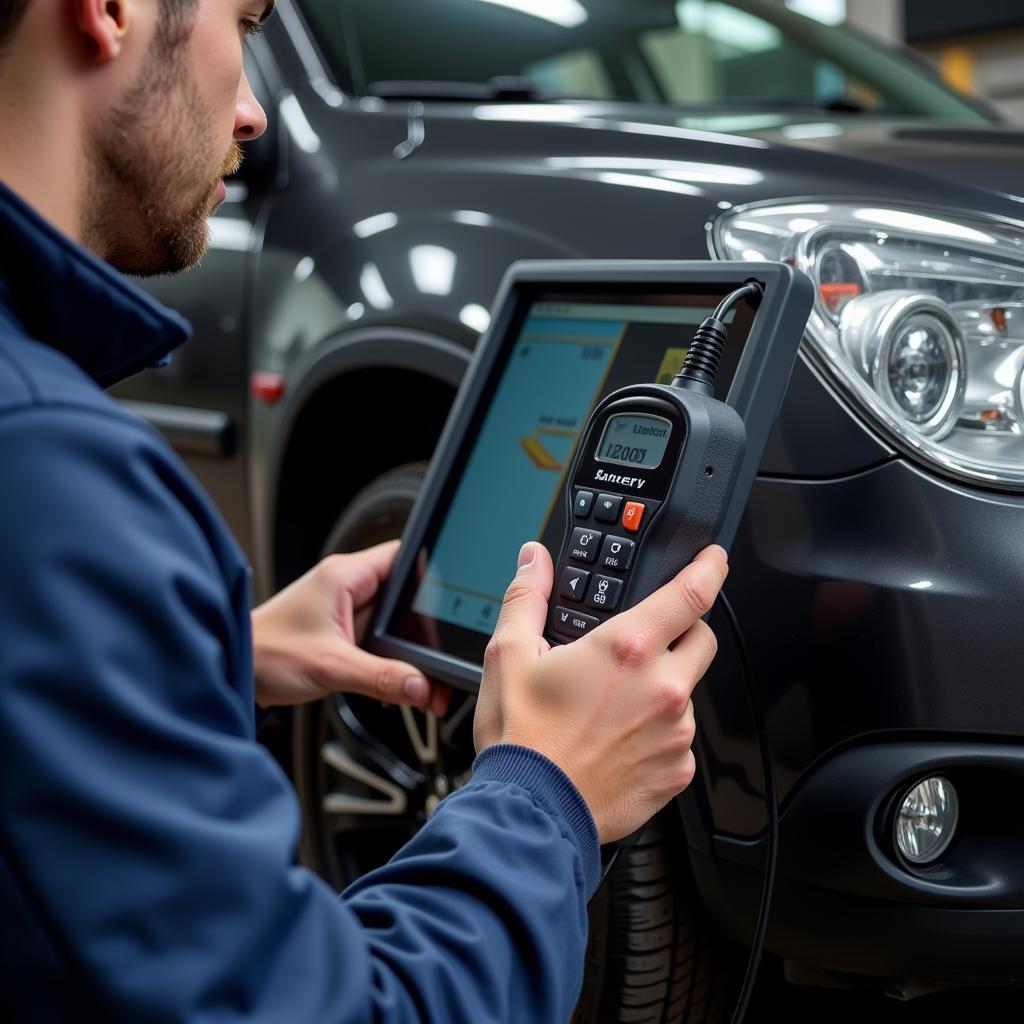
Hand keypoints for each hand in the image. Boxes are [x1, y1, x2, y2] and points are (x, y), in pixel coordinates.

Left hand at [252, 540, 450, 714]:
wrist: (233, 671)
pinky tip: (400, 681)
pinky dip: (392, 660)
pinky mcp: (341, 633)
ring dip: (408, 649)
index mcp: (345, 576)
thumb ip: (381, 677)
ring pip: (394, 623)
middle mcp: (347, 587)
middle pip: (406, 597)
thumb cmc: (265, 653)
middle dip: (425, 628)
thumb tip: (422, 686)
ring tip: (424, 677)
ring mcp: (345, 610)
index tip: (453, 602)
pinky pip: (379, 641)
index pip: (405, 557)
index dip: (433, 575)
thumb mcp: (330, 666)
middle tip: (441, 657)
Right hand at [474, 542, 726, 843]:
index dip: (709, 569)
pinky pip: (681, 739)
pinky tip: (620, 740)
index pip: (691, 594)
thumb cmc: (523, 739)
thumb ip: (528, 597)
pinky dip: (659, 733)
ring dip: (665, 687)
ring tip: (615, 705)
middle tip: (645, 642)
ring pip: (689, 691)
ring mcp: (676, 733)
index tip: (713, 560)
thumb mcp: (509, 655)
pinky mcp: (677, 771)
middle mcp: (663, 687)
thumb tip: (534, 561)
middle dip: (684, 630)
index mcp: (627, 649)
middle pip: (703, 639)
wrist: (531, 813)